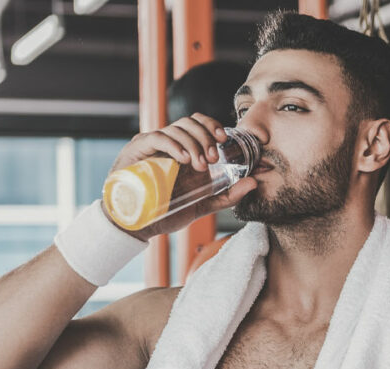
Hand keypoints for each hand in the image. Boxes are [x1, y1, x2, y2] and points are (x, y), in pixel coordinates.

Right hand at [106, 113, 255, 239]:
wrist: (135, 225)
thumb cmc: (165, 212)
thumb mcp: (202, 205)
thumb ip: (227, 195)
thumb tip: (254, 182)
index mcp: (185, 151)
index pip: (200, 124)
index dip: (213, 126)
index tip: (223, 140)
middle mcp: (170, 144)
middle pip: (191, 122)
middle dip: (205, 136)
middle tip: (212, 158)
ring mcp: (153, 145)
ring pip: (177, 128)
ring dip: (193, 143)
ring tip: (199, 165)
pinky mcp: (138, 149)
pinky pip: (157, 137)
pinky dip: (174, 145)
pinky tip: (184, 159)